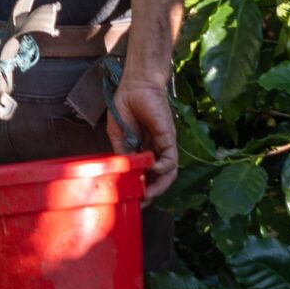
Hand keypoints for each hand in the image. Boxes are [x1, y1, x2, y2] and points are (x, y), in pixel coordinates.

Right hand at [109, 78, 178, 198]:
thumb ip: (123, 153)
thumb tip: (125, 172)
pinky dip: (163, 168)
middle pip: (159, 178)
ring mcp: (163, 144)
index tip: (131, 199)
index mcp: (141, 149)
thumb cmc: (125, 105)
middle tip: (141, 203)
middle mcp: (155, 150)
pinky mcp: (169, 137)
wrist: (135, 85)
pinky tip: (152, 169)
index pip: (145, 174)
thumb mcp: (118, 135)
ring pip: (168, 173)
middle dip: (151, 193)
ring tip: (147, 194)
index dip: (140, 188)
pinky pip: (171, 159)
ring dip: (159, 186)